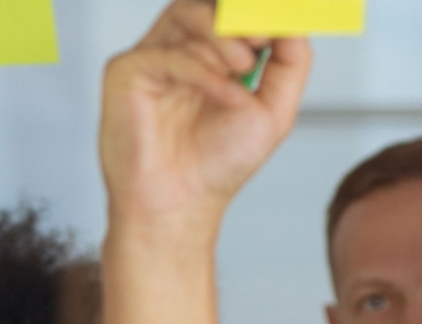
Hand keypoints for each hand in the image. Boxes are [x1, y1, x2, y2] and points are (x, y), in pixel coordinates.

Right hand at [99, 0, 311, 242]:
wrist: (181, 205)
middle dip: (240, 13)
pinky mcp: (127, 71)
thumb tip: (294, 21)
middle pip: (206, 2)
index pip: (230, 9)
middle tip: (263, 34)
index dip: (255, 12)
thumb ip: (290, 63)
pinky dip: (205, 72)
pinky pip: (169, 54)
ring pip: (187, 13)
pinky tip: (229, 96)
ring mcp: (151, 56)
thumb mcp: (273, 109)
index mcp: (210, 52)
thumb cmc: (217, 164)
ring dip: (223, 35)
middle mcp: (179, 47)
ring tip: (245, 65)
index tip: (280, 24)